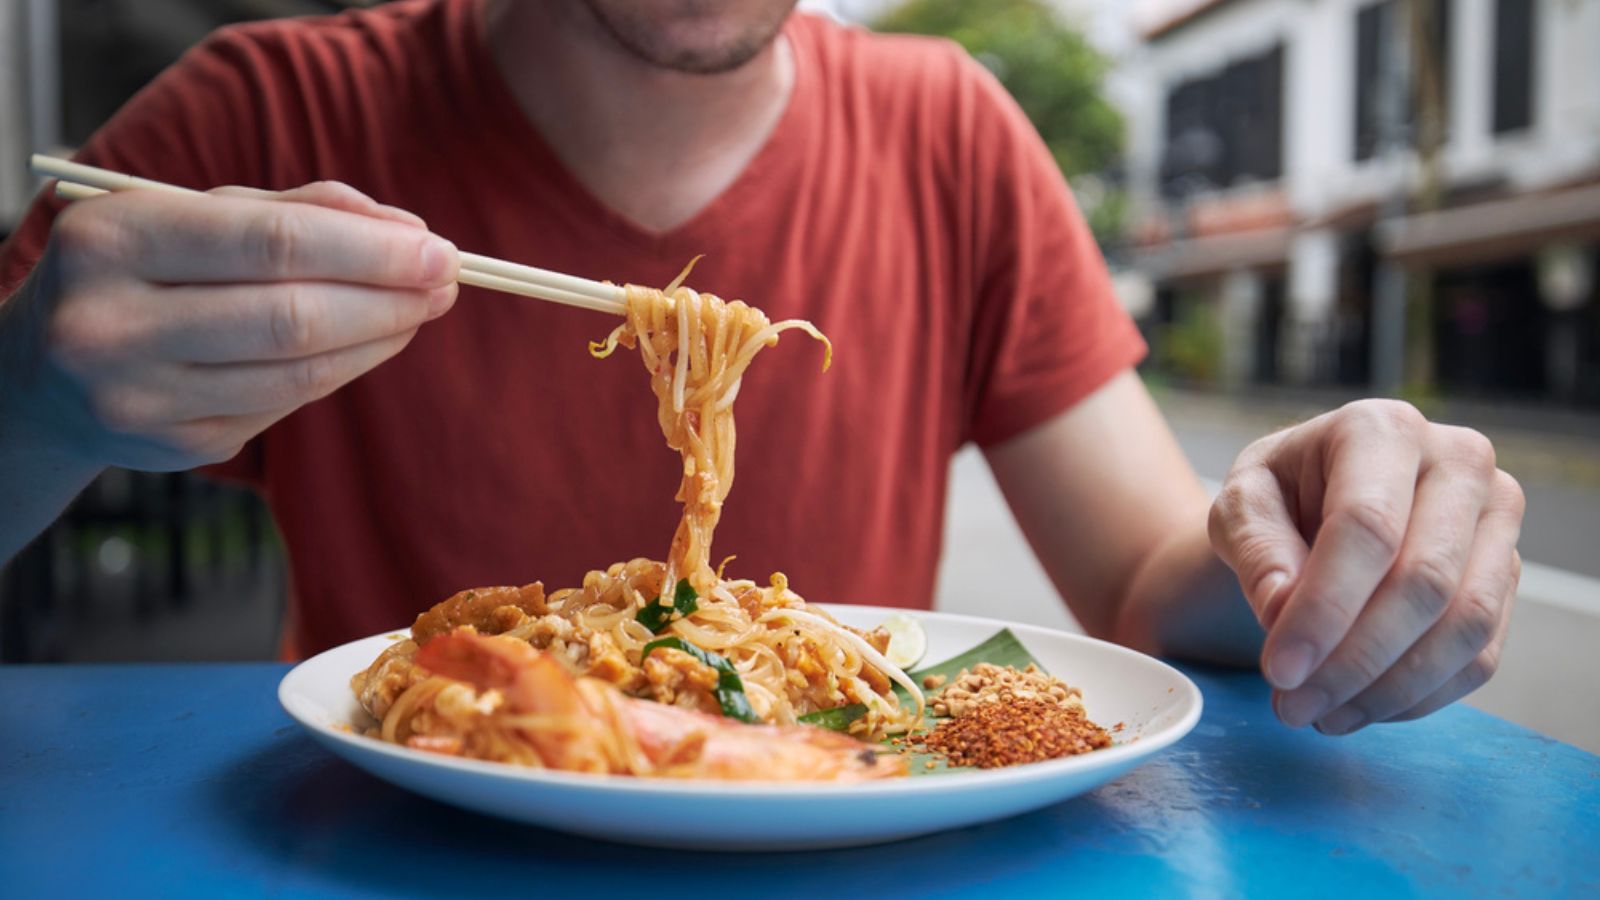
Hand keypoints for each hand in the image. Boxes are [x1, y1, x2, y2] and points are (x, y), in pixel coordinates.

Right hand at [4, 181, 457, 470]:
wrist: (46, 370)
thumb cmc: (144, 269)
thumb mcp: (194, 214)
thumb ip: (299, 211)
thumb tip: (409, 229)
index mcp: (114, 241)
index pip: (272, 245)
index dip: (371, 250)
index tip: (438, 249)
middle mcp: (114, 325)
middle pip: (294, 317)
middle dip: (389, 297)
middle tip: (446, 281)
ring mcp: (142, 398)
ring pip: (301, 372)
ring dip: (381, 338)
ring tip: (420, 308)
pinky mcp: (178, 446)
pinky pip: (287, 404)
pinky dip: (343, 369)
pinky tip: (368, 342)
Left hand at [1207, 399, 1524, 733]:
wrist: (1314, 507)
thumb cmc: (1275, 501)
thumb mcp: (1239, 511)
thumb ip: (1257, 554)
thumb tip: (1286, 614)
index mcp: (1381, 429)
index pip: (1367, 527)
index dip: (1325, 608)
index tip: (1280, 670)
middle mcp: (1457, 463)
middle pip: (1425, 581)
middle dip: (1354, 660)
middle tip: (1292, 706)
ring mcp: (1495, 520)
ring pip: (1465, 625)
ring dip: (1388, 687)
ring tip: (1318, 714)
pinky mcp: (1506, 576)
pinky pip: (1480, 654)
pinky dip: (1417, 695)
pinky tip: (1357, 707)